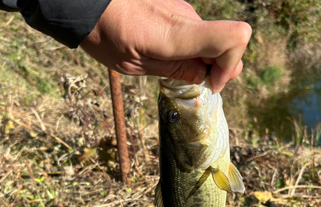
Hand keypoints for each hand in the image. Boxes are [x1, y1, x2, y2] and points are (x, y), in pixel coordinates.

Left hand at [80, 0, 251, 92]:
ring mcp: (184, 10)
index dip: (230, 66)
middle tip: (189, 78)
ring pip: (211, 39)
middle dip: (217, 68)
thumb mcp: (136, 65)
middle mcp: (187, 17)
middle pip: (228, 43)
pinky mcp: (178, 8)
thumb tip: (204, 77)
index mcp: (177, 34)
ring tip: (168, 64)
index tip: (209, 84)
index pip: (234, 37)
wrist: (86, 2)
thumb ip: (175, 70)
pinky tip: (164, 51)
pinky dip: (190, 48)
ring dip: (201, 58)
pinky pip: (196, 32)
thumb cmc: (105, 34)